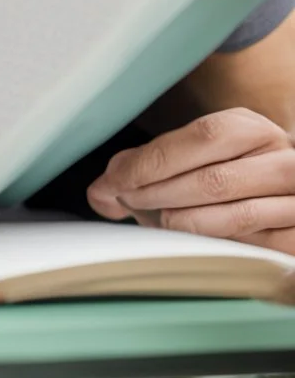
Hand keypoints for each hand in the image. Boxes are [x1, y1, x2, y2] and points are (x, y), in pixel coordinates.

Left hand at [87, 107, 294, 254]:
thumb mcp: (200, 156)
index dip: (153, 161)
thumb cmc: (235, 173)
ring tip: (154, 222)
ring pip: (233, 217)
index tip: (114, 180)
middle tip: (124, 200)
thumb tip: (100, 191)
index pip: (200, 137)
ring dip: (183, 223)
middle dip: (158, 193)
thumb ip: (152, 166)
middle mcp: (281, 159)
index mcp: (251, 129)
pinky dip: (214, 248)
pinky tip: (189, 244)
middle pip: (212, 179)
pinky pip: (252, 249)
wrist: (290, 196)